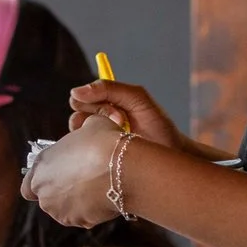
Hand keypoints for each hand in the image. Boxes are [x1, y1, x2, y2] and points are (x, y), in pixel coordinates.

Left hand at [20, 118, 127, 228]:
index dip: (41, 182)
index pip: (28, 186)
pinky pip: (82, 217)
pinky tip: (103, 197)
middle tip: (80, 180)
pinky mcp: (79, 222)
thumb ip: (81, 132)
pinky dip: (90, 210)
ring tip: (94, 188)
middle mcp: (44, 192)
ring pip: (63, 210)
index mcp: (41, 167)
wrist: (122, 168)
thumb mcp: (89, 125)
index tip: (55, 176)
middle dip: (60, 192)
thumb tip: (89, 129)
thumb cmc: (102, 144)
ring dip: (74, 202)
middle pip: (46, 198)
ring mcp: (60, 210)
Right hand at [68, 79, 188, 151]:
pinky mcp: (95, 158)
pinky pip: (79, 150)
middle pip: (76, 111)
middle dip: (97, 114)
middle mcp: (97, 119)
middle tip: (121, 122)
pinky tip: (112, 150)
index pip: (82, 95)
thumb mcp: (137, 99)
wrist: (171, 156)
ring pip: (75, 130)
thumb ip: (109, 88)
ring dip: (96, 132)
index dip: (93, 99)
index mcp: (106, 101)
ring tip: (119, 137)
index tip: (115, 109)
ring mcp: (96, 139)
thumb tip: (75, 91)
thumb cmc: (158, 127)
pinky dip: (92, 148)